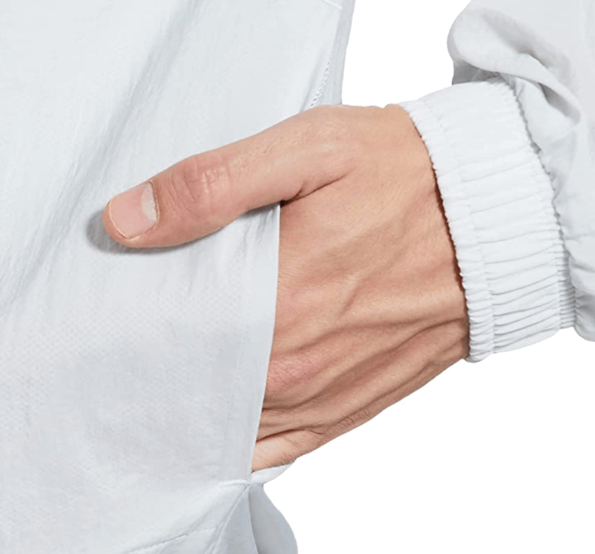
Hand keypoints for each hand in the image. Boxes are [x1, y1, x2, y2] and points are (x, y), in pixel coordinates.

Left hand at [101, 103, 469, 471]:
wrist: (491, 210)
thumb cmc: (401, 172)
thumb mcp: (305, 149)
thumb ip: (211, 185)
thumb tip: (125, 222)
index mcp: (279, 301)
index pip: (167, 339)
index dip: (127, 328)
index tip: (103, 312)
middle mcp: (299, 364)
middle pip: (192, 385)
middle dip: (154, 366)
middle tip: (124, 338)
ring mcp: (329, 391)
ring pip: (231, 424)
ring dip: (192, 404)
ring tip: (160, 376)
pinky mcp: (356, 402)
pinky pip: (282, 446)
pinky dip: (242, 437)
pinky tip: (214, 419)